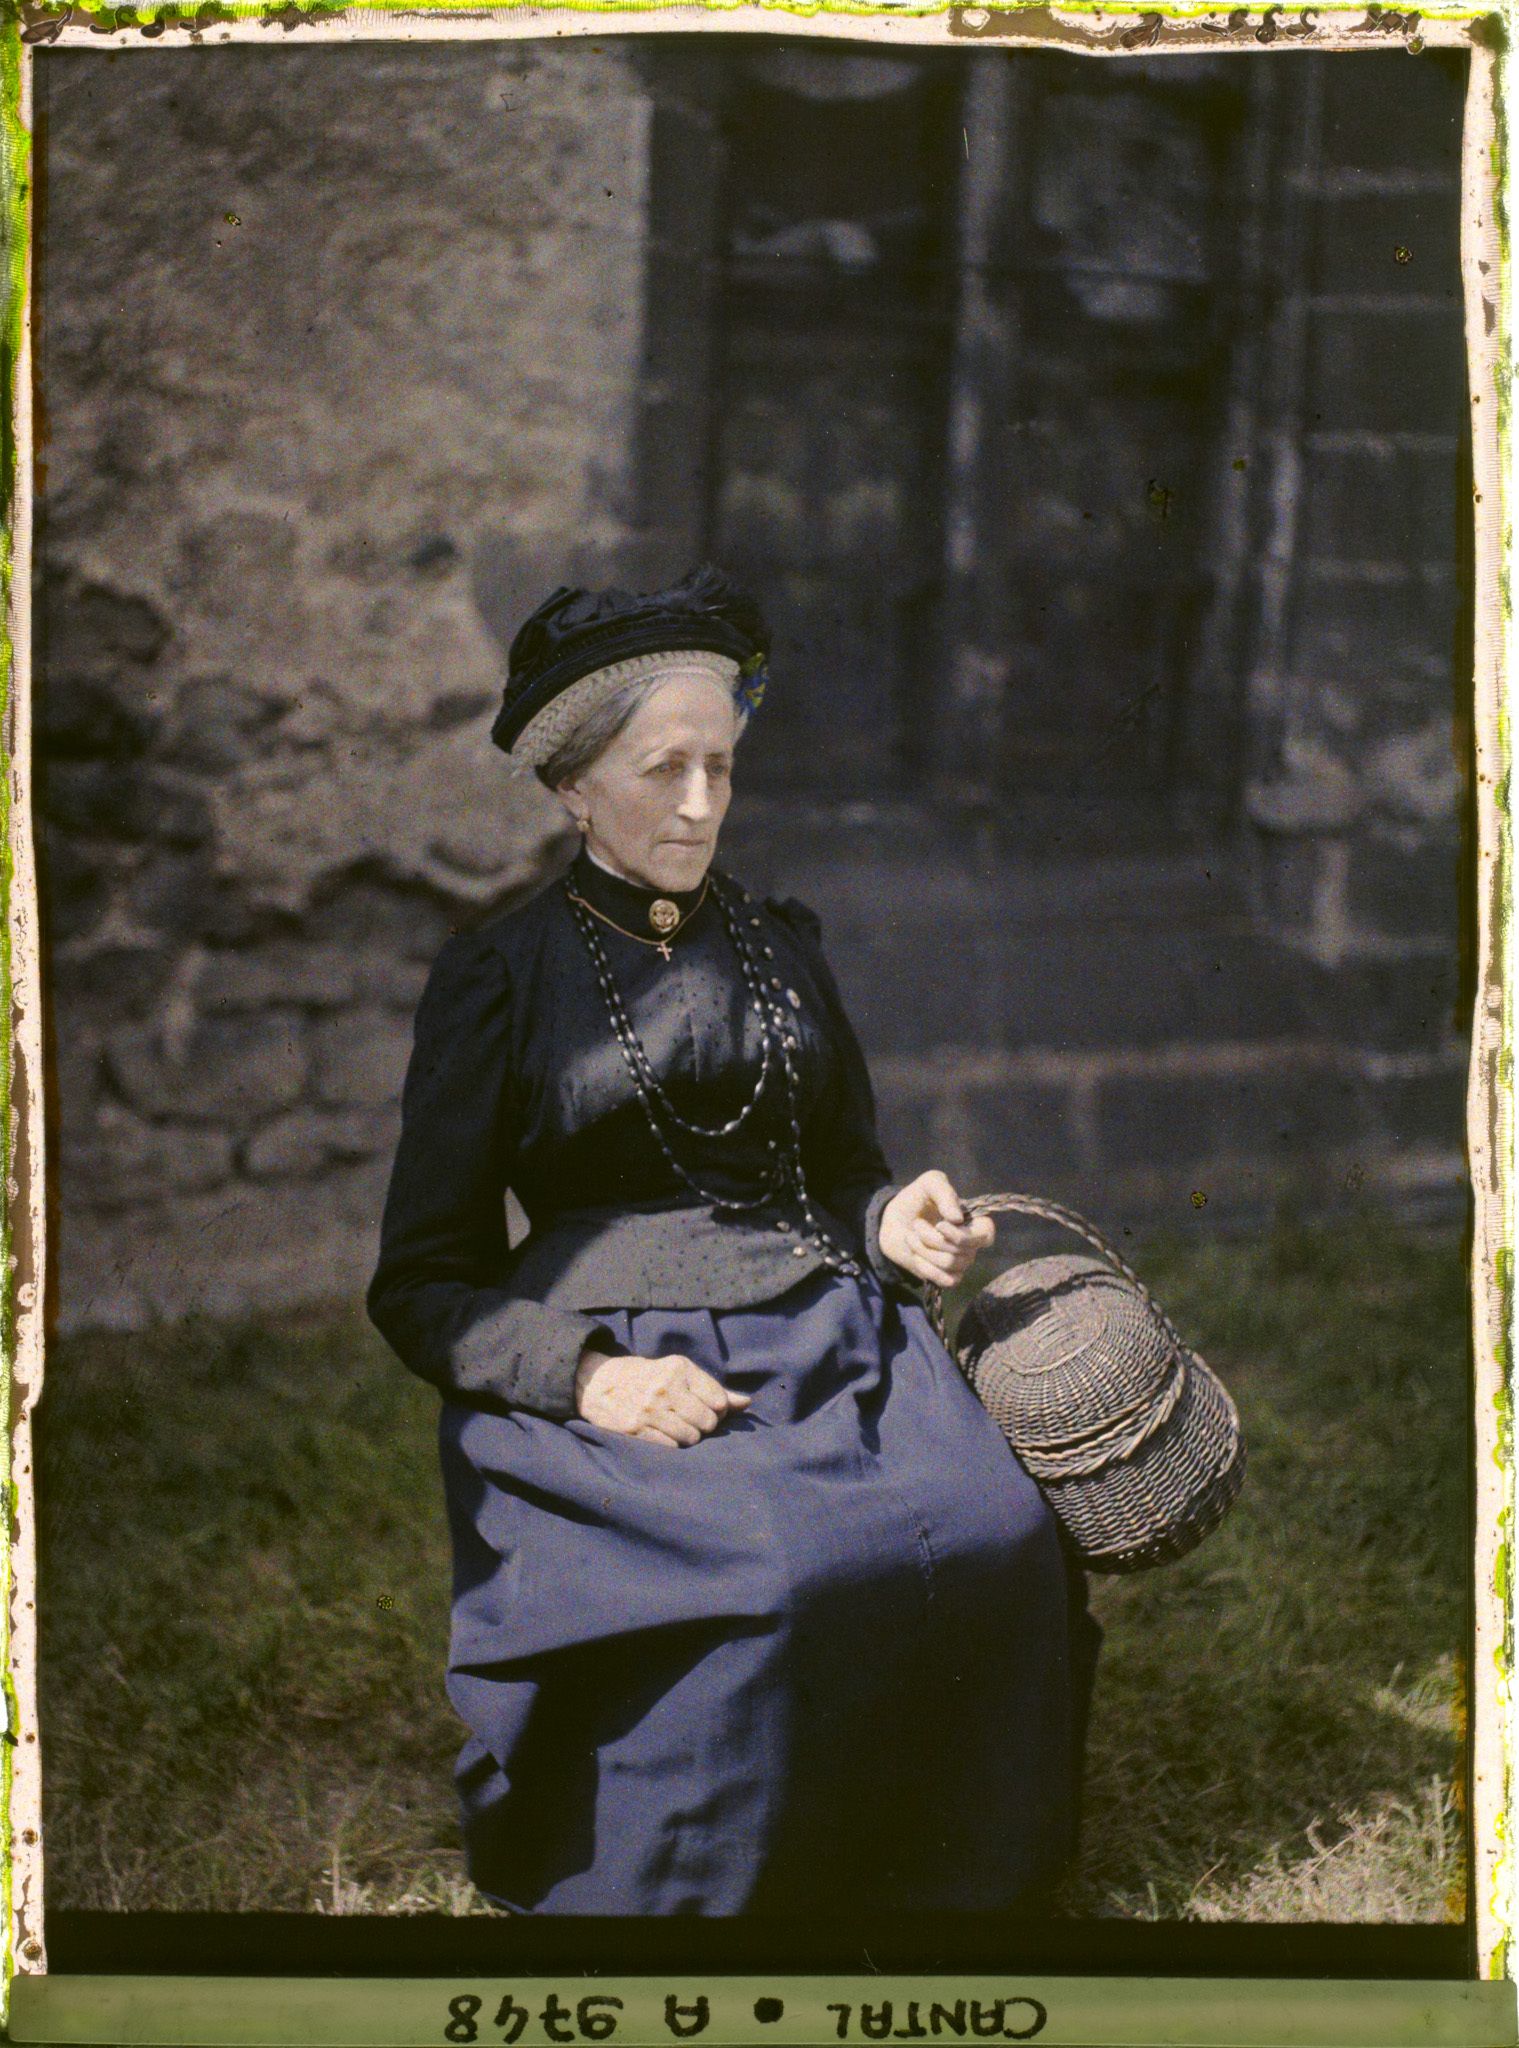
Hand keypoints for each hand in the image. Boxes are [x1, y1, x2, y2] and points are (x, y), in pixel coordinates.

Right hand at [573, 1349, 751, 1447]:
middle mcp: (665, 1387)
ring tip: (675, 1426)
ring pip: (691, 1437)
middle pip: (708, 1422)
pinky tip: (662, 1432)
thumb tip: (748, 1403)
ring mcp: (648, 1409)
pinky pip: (670, 1447)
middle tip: (691, 1419)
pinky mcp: (634, 1429)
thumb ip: (714, 1389)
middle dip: (704, 1425)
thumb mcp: (680, 1373)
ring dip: (688, 1436)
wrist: (598, 1383)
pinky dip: (671, 1443)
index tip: (706, 1408)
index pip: (720, 1401)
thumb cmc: (648, 1378)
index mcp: (680, 1369)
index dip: (718, 1410)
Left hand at [878, 1170, 994, 1288]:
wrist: (892, 1220)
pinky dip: (926, 1268)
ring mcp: (960, 1261)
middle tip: (916, 1224)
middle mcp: (970, 1243)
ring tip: (911, 1236)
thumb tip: (957, 1219)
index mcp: (972, 1220)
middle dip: (932, 1238)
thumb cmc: (917, 1199)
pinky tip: (916, 1256)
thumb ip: (944, 1193)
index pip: (987, 1233)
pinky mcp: (946, 1276)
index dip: (966, 1235)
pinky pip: (946, 1280)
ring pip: (950, 1263)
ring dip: (923, 1249)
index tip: (941, 1225)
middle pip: (962, 1250)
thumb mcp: (929, 1183)